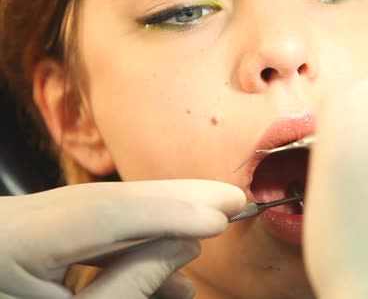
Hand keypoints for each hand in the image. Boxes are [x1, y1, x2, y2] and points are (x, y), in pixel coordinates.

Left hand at [0, 180, 244, 298]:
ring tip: (214, 222)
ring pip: (107, 206)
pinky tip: (173, 260)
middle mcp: (16, 217)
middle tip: (230, 197)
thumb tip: (185, 244)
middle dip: (177, 198)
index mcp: (12, 242)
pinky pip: (96, 226)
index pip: (102, 214)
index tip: (218, 220)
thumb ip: (130, 286)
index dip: (167, 214)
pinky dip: (138, 238)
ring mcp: (27, 218)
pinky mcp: (40, 229)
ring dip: (166, 215)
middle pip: (110, 198)